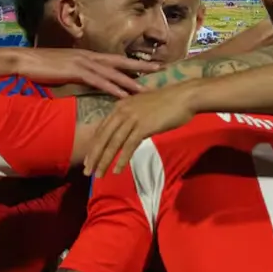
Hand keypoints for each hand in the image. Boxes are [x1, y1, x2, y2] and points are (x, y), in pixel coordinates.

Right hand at [11, 48, 159, 97]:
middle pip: (122, 62)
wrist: (23, 60)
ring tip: (147, 89)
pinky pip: (99, 81)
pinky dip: (113, 88)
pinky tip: (124, 96)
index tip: (151, 65)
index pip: (116, 59)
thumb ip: (80, 75)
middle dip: (142, 66)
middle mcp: (90, 57)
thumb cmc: (42, 67)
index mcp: (88, 56)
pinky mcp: (76, 71)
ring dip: (131, 82)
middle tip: (162, 70)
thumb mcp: (66, 70)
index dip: (135, 63)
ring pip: (114, 73)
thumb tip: (90, 83)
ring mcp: (83, 62)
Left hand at [82, 84, 197, 176]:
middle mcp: (122, 111)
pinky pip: (129, 146)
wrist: (184, 97)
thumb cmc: (168, 102)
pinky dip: (122, 159)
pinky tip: (117, 170)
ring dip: (105, 161)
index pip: (102, 129)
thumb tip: (128, 131)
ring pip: (113, 143)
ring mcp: (132, 119)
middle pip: (103, 137)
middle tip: (88, 171)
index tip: (90, 159)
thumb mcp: (143, 107)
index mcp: (120, 106)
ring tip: (99, 175)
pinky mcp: (143, 127)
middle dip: (94, 156)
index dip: (94, 146)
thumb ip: (133, 117)